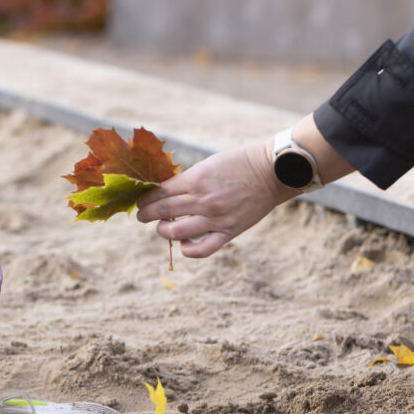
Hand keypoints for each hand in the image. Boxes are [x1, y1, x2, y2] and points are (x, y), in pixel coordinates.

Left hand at [135, 141, 296, 257]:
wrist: (272, 172)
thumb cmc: (239, 163)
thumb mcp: (208, 165)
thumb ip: (187, 180)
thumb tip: (163, 192)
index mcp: (195, 179)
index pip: (159, 193)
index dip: (145, 199)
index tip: (141, 201)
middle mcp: (203, 200)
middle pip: (162, 211)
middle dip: (146, 214)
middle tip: (141, 215)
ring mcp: (215, 217)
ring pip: (175, 231)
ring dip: (162, 230)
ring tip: (161, 227)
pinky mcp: (229, 231)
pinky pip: (202, 249)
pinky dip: (188, 250)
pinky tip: (184, 244)